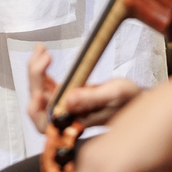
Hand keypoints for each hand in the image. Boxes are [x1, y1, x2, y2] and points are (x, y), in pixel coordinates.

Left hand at [27, 44, 143, 133]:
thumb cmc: (129, 100)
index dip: (37, 110)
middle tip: (42, 55)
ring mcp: (65, 104)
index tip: (39, 92)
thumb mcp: (114, 94)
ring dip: (36, 70)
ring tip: (40, 49)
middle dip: (35, 77)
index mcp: (75, 122)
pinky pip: (48, 83)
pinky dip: (43, 69)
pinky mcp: (68, 94)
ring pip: (40, 90)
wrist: (136, 97)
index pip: (46, 122)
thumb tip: (68, 100)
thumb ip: (91, 99)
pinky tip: (44, 54)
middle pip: (38, 102)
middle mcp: (66, 116)